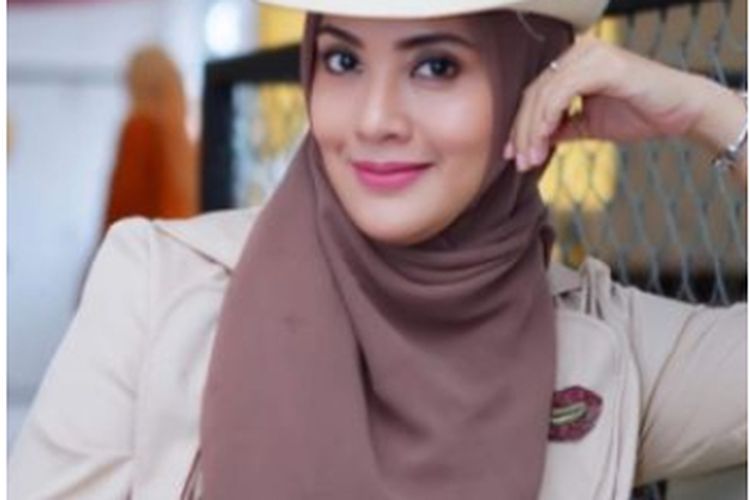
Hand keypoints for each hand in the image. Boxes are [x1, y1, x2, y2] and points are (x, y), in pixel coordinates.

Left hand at [504, 36, 714, 170]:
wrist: (681, 113)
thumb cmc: (639, 115)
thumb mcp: (588, 124)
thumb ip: (560, 128)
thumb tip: (532, 142)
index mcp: (573, 63)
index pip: (535, 95)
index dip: (519, 127)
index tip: (512, 157)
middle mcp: (578, 53)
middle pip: (534, 94)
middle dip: (522, 132)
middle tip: (518, 162)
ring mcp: (590, 55)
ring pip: (544, 94)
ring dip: (532, 130)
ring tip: (530, 159)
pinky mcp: (603, 64)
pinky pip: (563, 91)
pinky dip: (548, 117)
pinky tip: (544, 139)